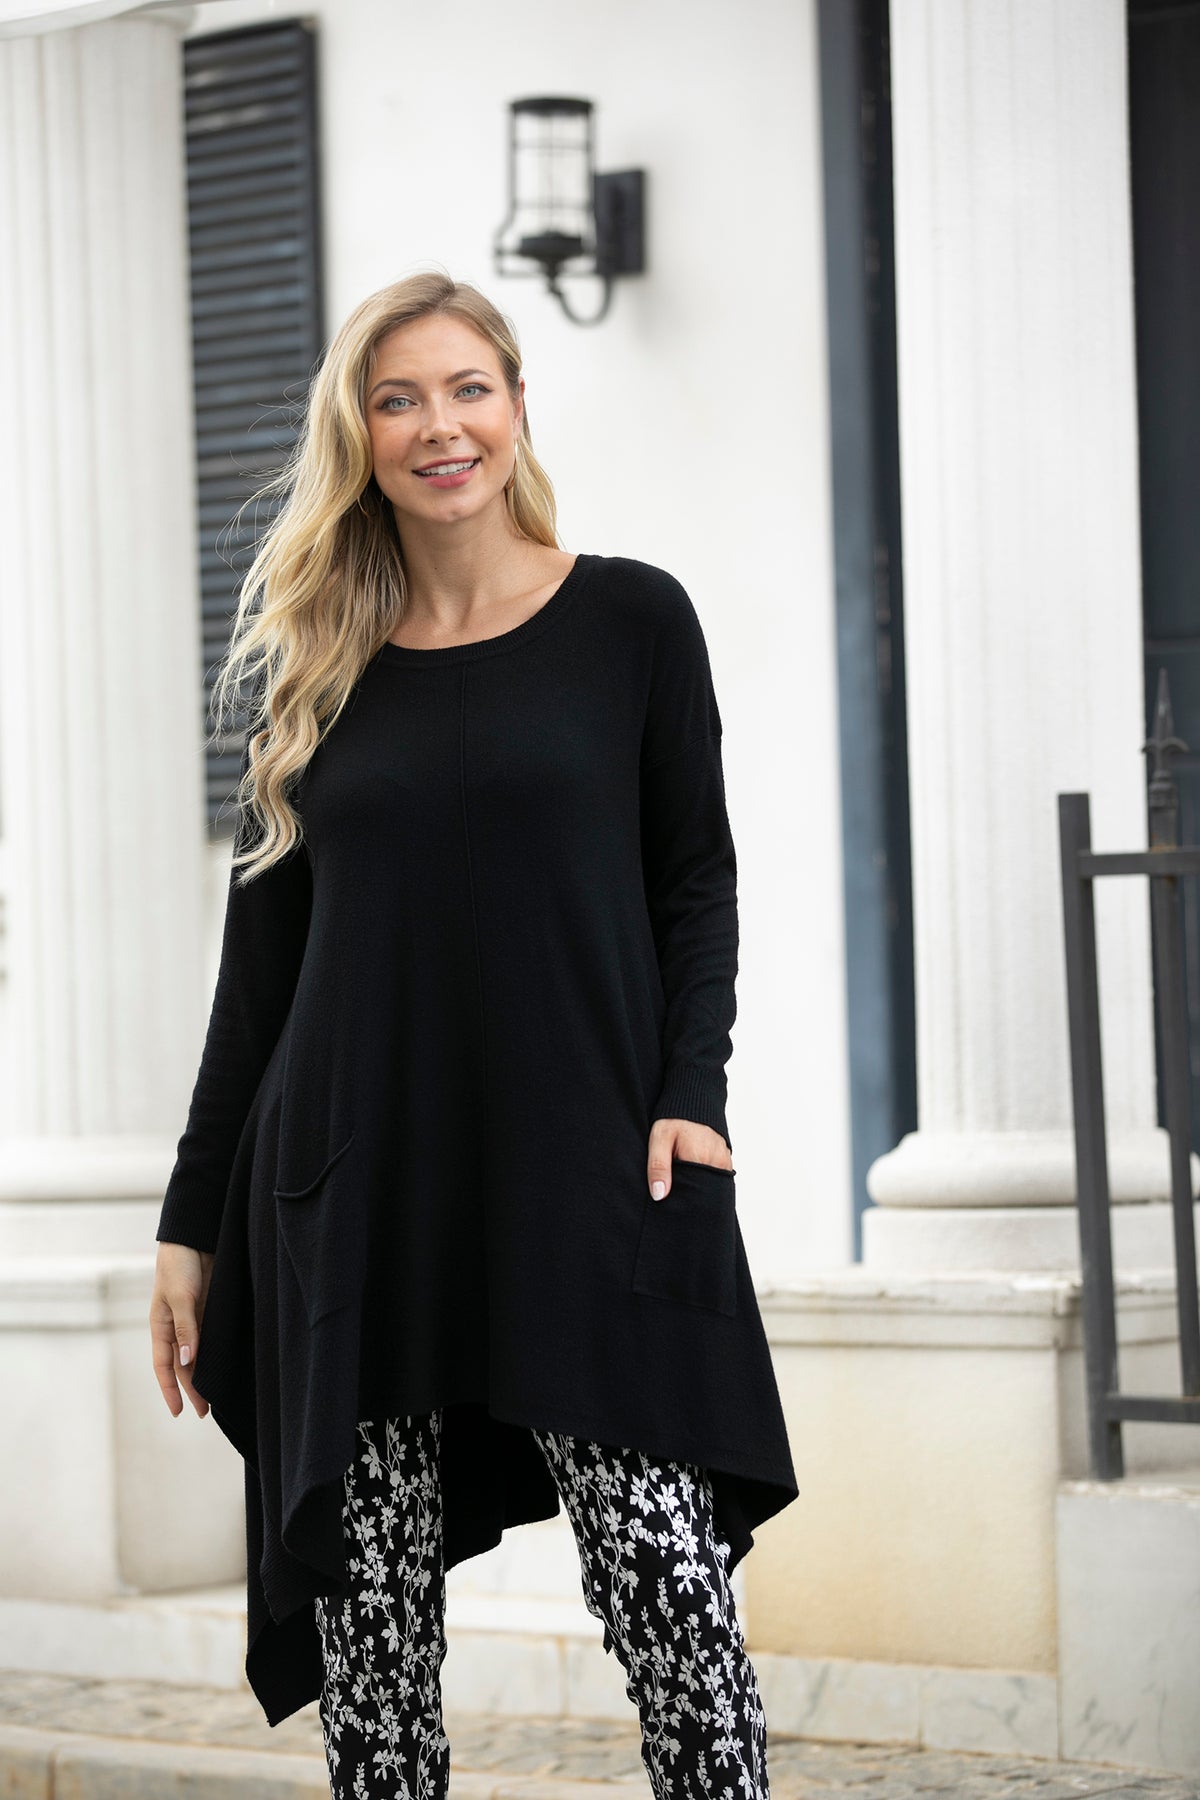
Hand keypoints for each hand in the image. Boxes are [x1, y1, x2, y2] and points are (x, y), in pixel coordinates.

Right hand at [150, 1242, 214, 1418]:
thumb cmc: (179, 1263)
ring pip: (197, 1354)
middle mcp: (176, 1326)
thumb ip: (185, 1328)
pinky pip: (211, 1337)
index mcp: (160, 1325)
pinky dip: (215, 1352)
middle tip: (204, 1412)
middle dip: (192, 1388)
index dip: (170, 1389)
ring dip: (205, 1373)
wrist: (194, 1236)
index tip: (179, 1412)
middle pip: (182, 1365)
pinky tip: (225, 1364)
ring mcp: (193, 1319)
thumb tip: (187, 1360)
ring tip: (217, 1395)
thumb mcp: (180, 1296)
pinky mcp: (209, 1309)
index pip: (163, 1365)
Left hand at [647, 1117, 733, 1200]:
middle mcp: (717, 1161)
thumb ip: (658, 1167)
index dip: (678, 1196)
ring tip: (685, 1173)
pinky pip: (717, 1178)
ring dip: (698, 1184)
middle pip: (702, 1191)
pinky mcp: (727, 1160)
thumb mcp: (659, 1139)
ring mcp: (724, 1161)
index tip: (669, 1193)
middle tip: (675, 1180)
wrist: (693, 1100)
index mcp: (699, 1159)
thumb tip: (659, 1195)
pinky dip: (706, 1178)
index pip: (691, 1193)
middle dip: (689, 1192)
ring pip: (710, 1185)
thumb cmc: (674, 1119)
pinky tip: (695, 1170)